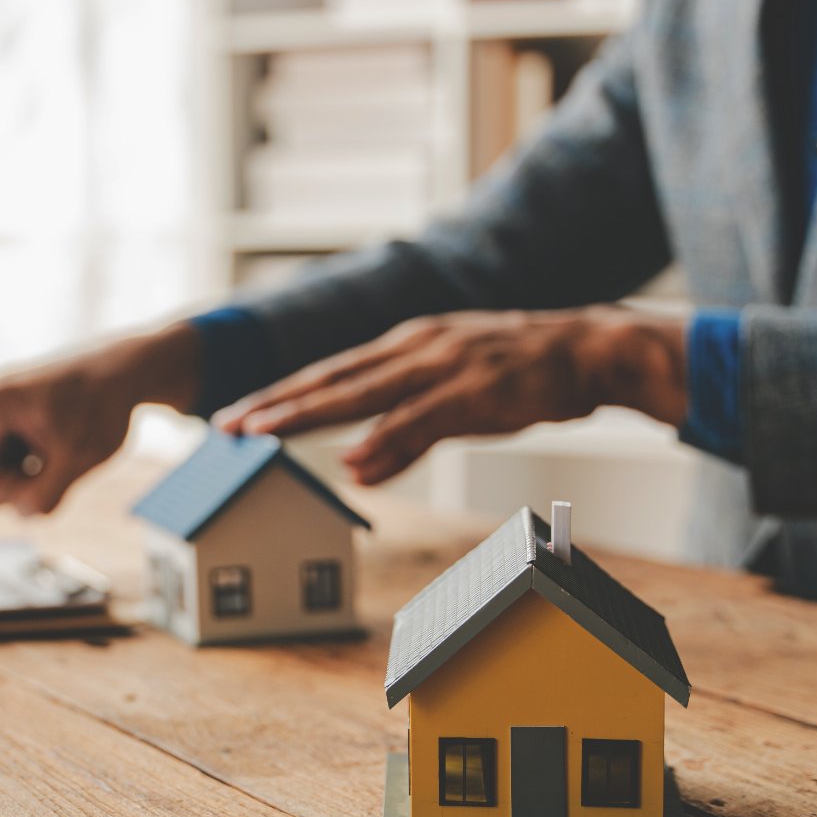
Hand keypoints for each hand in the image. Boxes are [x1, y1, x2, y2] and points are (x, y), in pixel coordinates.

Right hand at [0, 323, 202, 514]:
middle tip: (59, 464)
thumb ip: (48, 496)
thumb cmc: (102, 403)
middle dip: (14, 490)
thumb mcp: (81, 457)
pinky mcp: (10, 435)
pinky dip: (35, 473)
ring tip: (63, 449)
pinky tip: (59, 447)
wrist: (126, 370)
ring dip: (28, 482)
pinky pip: (9, 475)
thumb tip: (22, 516)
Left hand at [213, 308, 686, 484]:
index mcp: (405, 346)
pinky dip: (384, 439)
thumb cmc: (520, 375)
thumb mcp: (453, 401)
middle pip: (331, 379)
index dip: (281, 394)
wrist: (589, 350)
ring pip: (360, 394)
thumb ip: (403, 436)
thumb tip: (357, 470)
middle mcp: (414, 349)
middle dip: (275, 403)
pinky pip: (420, 420)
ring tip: (264, 434)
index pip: (329, 372)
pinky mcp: (474, 392)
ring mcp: (442, 368)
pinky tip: (353, 459)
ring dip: (308, 415)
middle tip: (227, 424)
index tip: (238, 412)